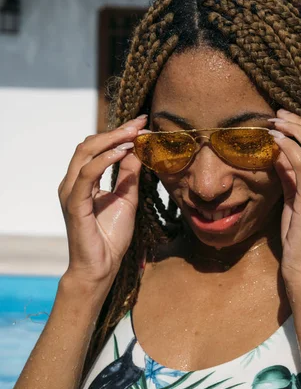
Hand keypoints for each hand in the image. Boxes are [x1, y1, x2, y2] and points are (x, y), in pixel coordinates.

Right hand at [58, 115, 146, 285]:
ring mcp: (71, 191)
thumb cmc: (111, 236)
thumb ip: (129, 174)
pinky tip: (123, 152)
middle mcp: (73, 182)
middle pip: (90, 144)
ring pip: (86, 153)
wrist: (101, 266)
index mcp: (83, 181)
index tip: (141, 123)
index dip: (118, 132)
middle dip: (116, 131)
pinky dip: (105, 160)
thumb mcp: (127, 198)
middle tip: (139, 123)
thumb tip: (138, 150)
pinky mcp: (74, 203)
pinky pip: (87, 174)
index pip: (97, 148)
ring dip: (111, 140)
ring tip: (134, 134)